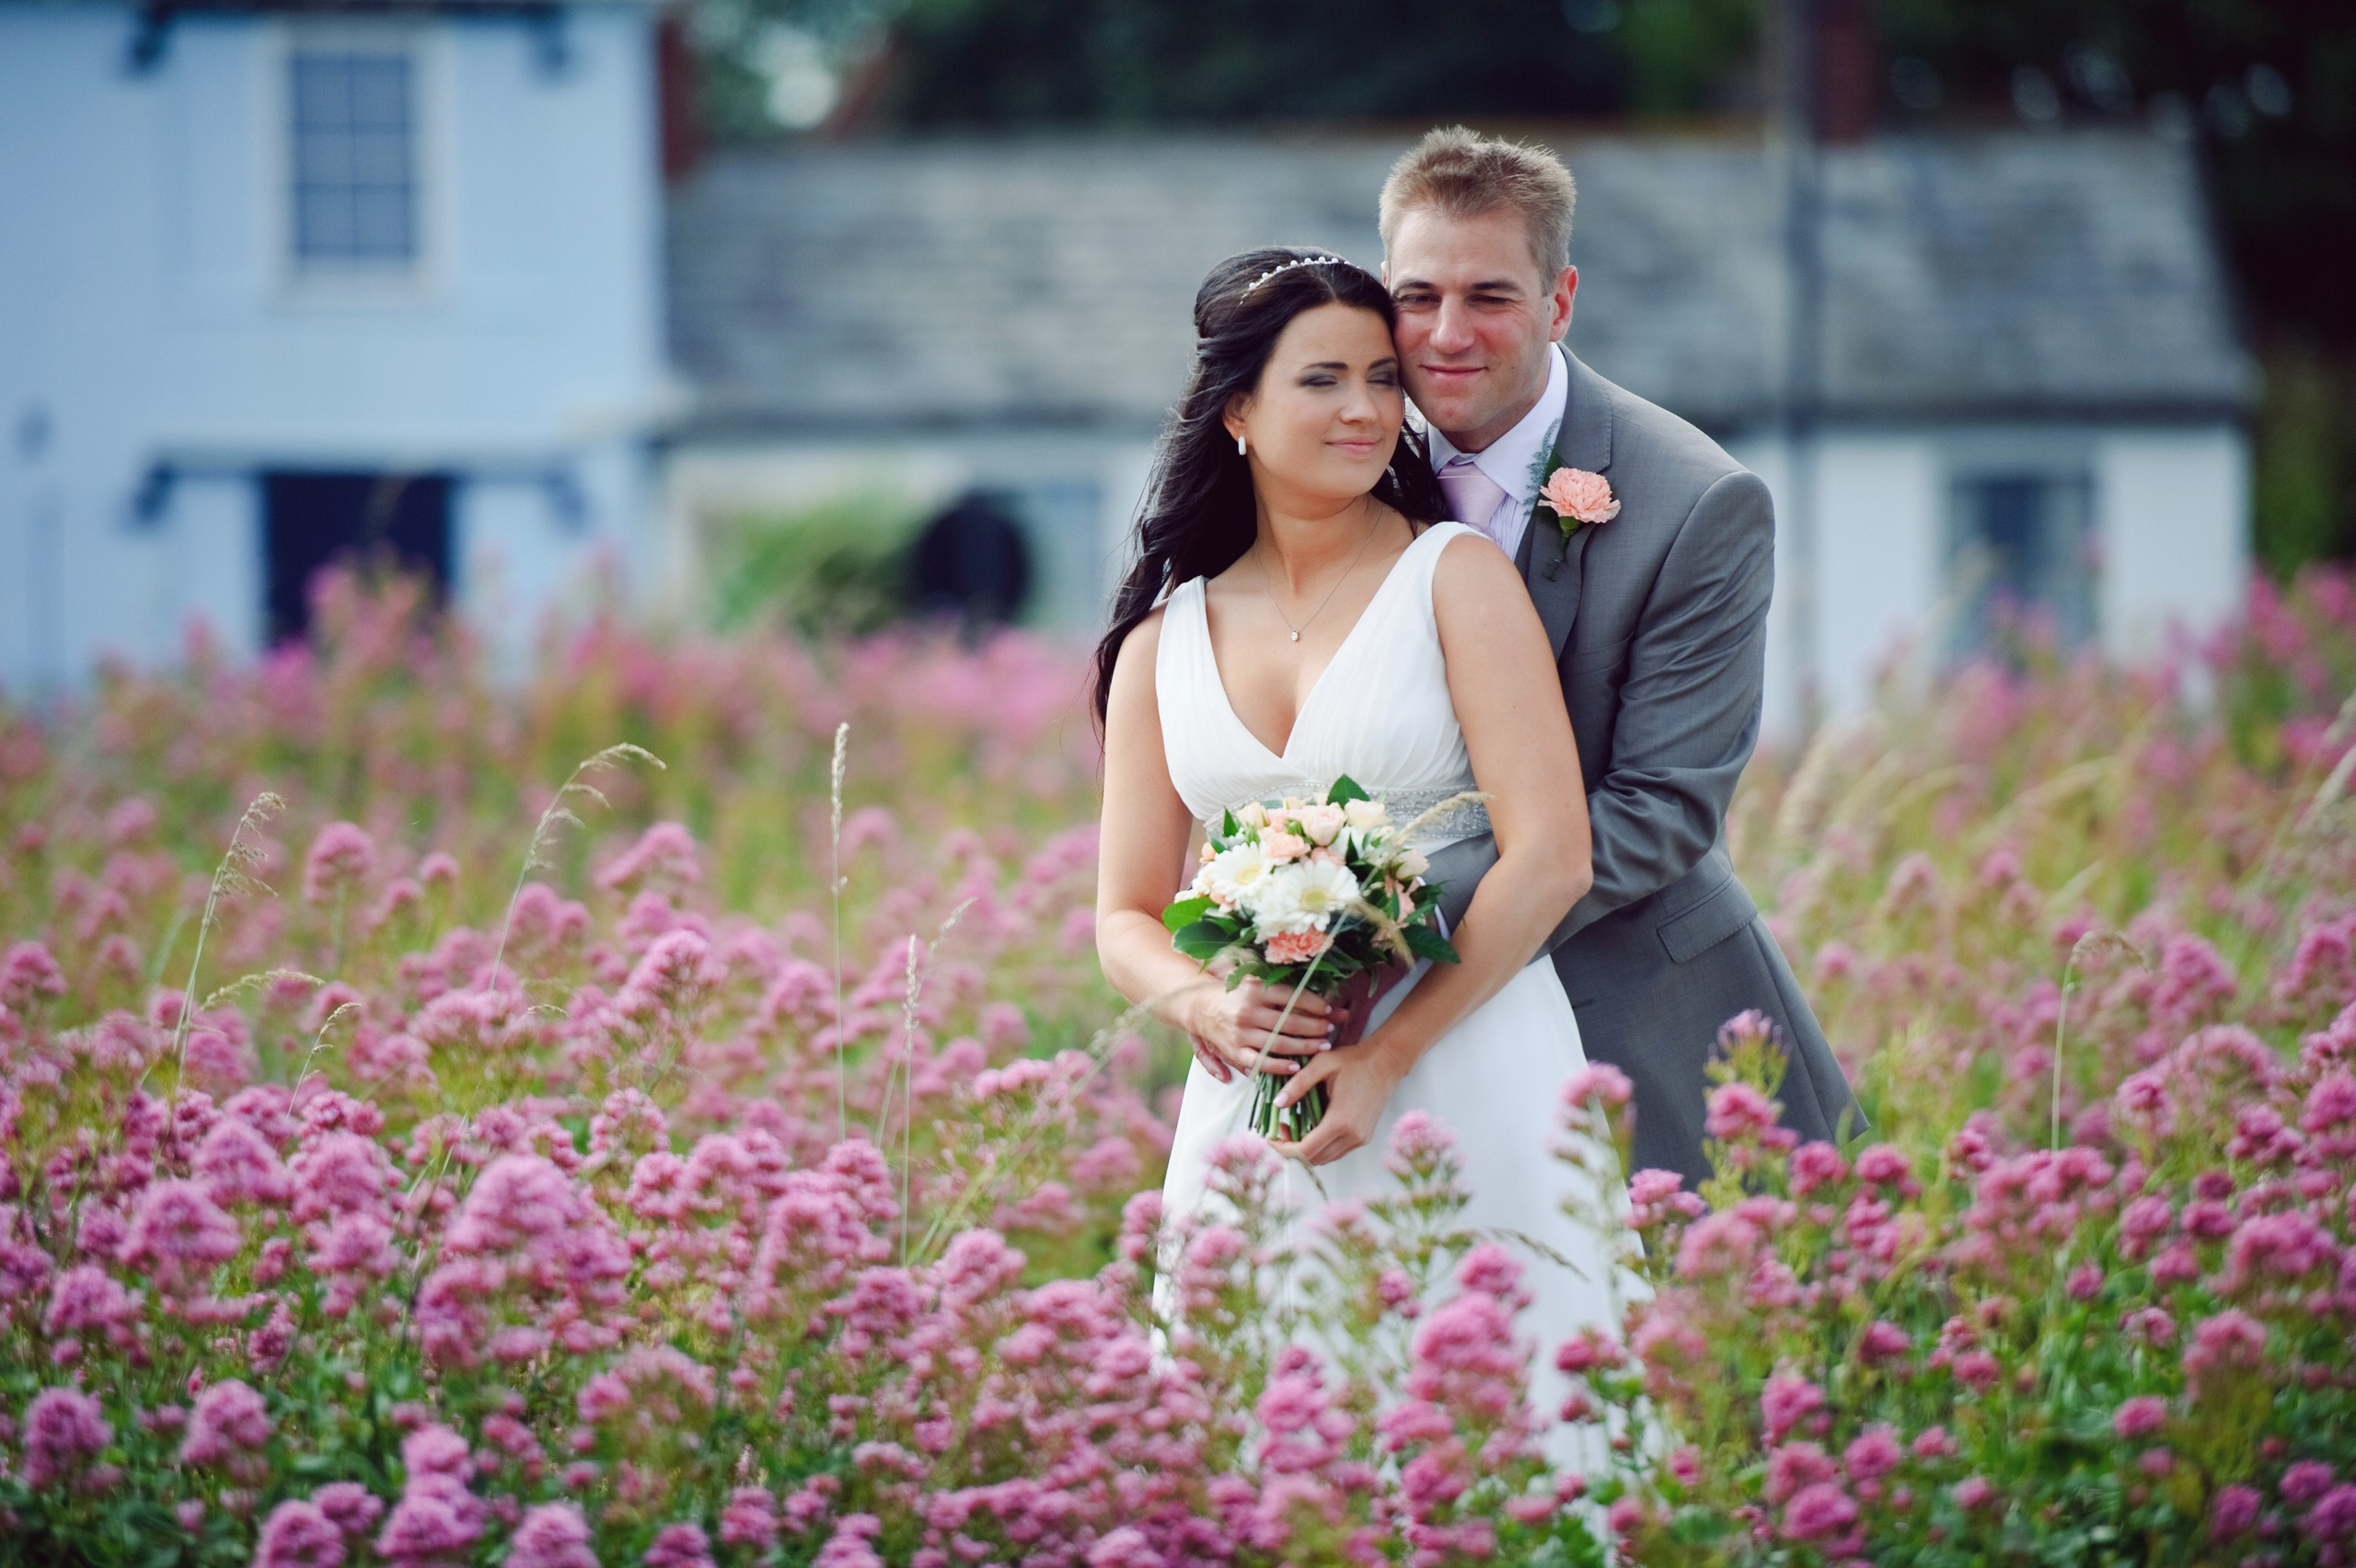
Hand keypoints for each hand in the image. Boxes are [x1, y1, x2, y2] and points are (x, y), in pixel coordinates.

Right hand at [1181, 976, 1347, 1078]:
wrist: (1200, 1007)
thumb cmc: (1235, 994)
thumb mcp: (1254, 983)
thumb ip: (1280, 989)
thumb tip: (1315, 993)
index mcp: (1254, 989)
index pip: (1291, 996)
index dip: (1314, 1003)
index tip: (1329, 1009)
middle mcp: (1248, 1011)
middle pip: (1289, 1021)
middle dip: (1315, 1026)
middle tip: (1330, 1029)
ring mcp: (1241, 1033)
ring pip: (1280, 1043)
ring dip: (1305, 1046)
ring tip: (1322, 1046)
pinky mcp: (1235, 1051)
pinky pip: (1261, 1062)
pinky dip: (1279, 1066)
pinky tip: (1296, 1067)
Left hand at [1266, 1036, 1406, 1166]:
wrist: (1386, 1062)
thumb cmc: (1354, 1061)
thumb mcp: (1321, 1064)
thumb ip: (1297, 1084)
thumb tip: (1277, 1104)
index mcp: (1340, 1120)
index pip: (1305, 1151)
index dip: (1283, 1149)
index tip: (1271, 1137)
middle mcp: (1352, 1136)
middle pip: (1314, 1159)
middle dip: (1292, 1149)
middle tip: (1280, 1129)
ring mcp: (1360, 1139)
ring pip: (1325, 1158)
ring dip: (1306, 1149)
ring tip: (1294, 1127)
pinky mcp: (1364, 1137)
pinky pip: (1336, 1151)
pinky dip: (1320, 1146)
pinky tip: (1312, 1126)